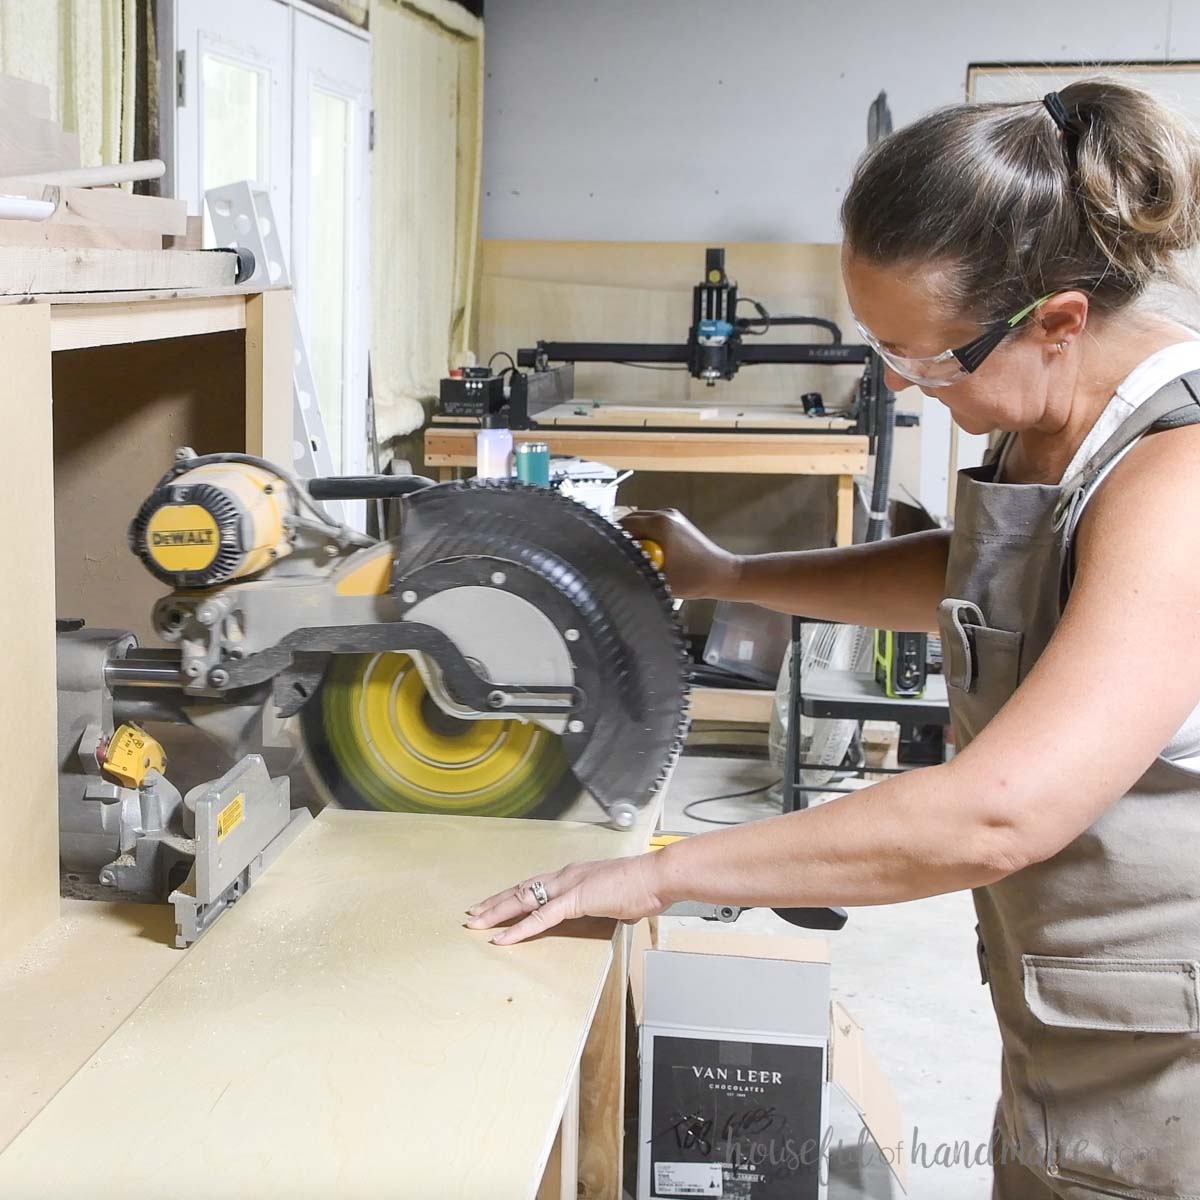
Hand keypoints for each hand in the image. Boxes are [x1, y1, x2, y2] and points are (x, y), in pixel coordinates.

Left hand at [465, 854, 668, 944]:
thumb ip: (609, 905)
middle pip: (521, 890)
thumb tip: (615, 912)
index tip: (495, 903)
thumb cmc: (645, 886)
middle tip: (473, 914)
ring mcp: (568, 887)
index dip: (513, 894)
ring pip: (523, 900)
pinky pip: (540, 918)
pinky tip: (502, 937)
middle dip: (495, 902)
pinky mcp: (575, 900)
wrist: (657, 876)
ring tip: (476, 924)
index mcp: (575, 875)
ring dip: (497, 913)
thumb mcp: (618, 898)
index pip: (536, 885)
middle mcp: (566, 876)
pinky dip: (519, 929)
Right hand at [620, 508, 740, 599]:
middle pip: (628, 521)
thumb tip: (613, 569)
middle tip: (619, 560)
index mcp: (659, 524)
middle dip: (621, 540)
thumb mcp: (659, 579)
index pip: (622, 525)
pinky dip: (645, 539)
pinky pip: (649, 527)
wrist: (723, 574)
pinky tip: (650, 556)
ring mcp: (671, 516)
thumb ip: (634, 571)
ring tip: (637, 559)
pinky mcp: (675, 522)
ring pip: (638, 524)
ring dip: (634, 540)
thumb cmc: (695, 579)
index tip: (606, 555)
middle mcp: (664, 514)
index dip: (611, 540)